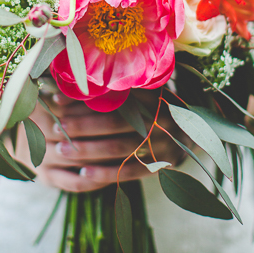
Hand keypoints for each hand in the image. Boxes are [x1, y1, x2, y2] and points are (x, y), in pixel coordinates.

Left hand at [24, 91, 185, 192]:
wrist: (198, 128)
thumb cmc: (161, 105)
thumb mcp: (148, 88)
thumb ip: (122, 85)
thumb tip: (77, 78)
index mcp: (155, 94)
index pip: (114, 96)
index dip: (83, 99)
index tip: (57, 100)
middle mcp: (161, 117)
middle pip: (114, 122)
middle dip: (81, 125)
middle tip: (55, 127)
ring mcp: (164, 142)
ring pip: (119, 148)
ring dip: (87, 150)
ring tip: (62, 149)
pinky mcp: (164, 163)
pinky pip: (130, 171)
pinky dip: (105, 173)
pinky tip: (83, 173)